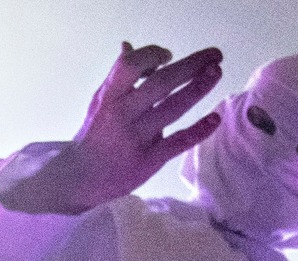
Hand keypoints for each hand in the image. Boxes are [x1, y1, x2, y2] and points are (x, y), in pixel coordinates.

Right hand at [0, 43, 224, 214]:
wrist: (82, 178)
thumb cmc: (95, 134)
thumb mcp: (100, 102)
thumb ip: (117, 76)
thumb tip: (128, 46)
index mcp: (109, 97)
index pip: (131, 66)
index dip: (153, 54)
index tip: (168, 55)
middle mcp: (122, 115)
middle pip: (160, 83)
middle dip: (191, 66)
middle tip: (214, 55)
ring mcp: (136, 139)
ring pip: (172, 109)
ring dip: (198, 89)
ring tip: (216, 72)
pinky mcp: (147, 161)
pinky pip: (177, 142)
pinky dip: (198, 130)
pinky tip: (215, 118)